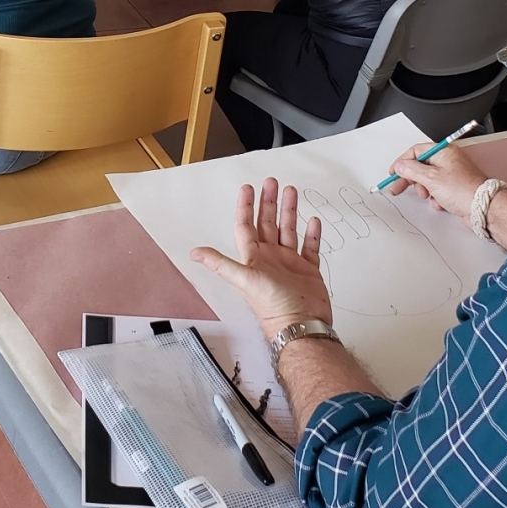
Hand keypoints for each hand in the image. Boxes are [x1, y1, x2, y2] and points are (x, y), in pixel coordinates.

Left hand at [191, 178, 331, 341]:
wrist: (303, 324)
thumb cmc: (274, 307)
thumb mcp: (245, 279)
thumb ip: (222, 263)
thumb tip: (194, 254)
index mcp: (255, 258)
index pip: (247, 226)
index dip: (246, 206)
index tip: (248, 188)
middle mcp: (271, 259)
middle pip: (268, 223)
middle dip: (269, 202)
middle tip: (271, 182)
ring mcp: (290, 264)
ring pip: (288, 230)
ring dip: (289, 211)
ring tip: (291, 192)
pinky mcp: (308, 271)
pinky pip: (310, 247)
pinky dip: (311, 233)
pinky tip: (312, 220)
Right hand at [385, 142, 485, 220]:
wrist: (482, 208)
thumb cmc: (463, 190)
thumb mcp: (431, 178)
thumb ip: (412, 170)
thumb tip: (401, 166)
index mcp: (443, 152)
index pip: (416, 151)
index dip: (402, 161)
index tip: (394, 172)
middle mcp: (448, 160)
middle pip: (420, 166)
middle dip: (410, 179)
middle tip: (397, 188)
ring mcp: (452, 174)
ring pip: (428, 180)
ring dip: (424, 190)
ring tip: (427, 196)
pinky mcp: (454, 188)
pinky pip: (437, 190)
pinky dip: (435, 197)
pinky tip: (440, 202)